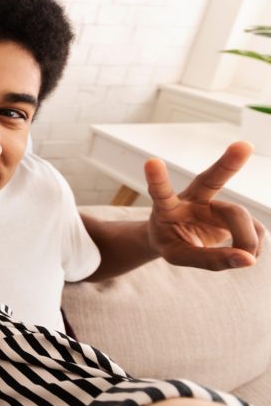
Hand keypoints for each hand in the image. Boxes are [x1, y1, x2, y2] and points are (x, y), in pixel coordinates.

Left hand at [145, 141, 265, 269]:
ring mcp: (215, 202)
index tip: (151, 161)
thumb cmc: (171, 242)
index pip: (161, 192)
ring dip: (247, 240)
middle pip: (211, 179)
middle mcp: (193, 198)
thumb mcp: (178, 256)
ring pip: (239, 215)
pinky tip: (245, 253)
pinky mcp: (233, 211)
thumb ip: (208, 259)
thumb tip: (248, 260)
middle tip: (243, 145)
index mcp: (167, 207)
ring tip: (245, 258)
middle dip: (227, 163)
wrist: (175, 235)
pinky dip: (253, 246)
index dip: (157, 178)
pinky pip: (254, 228)